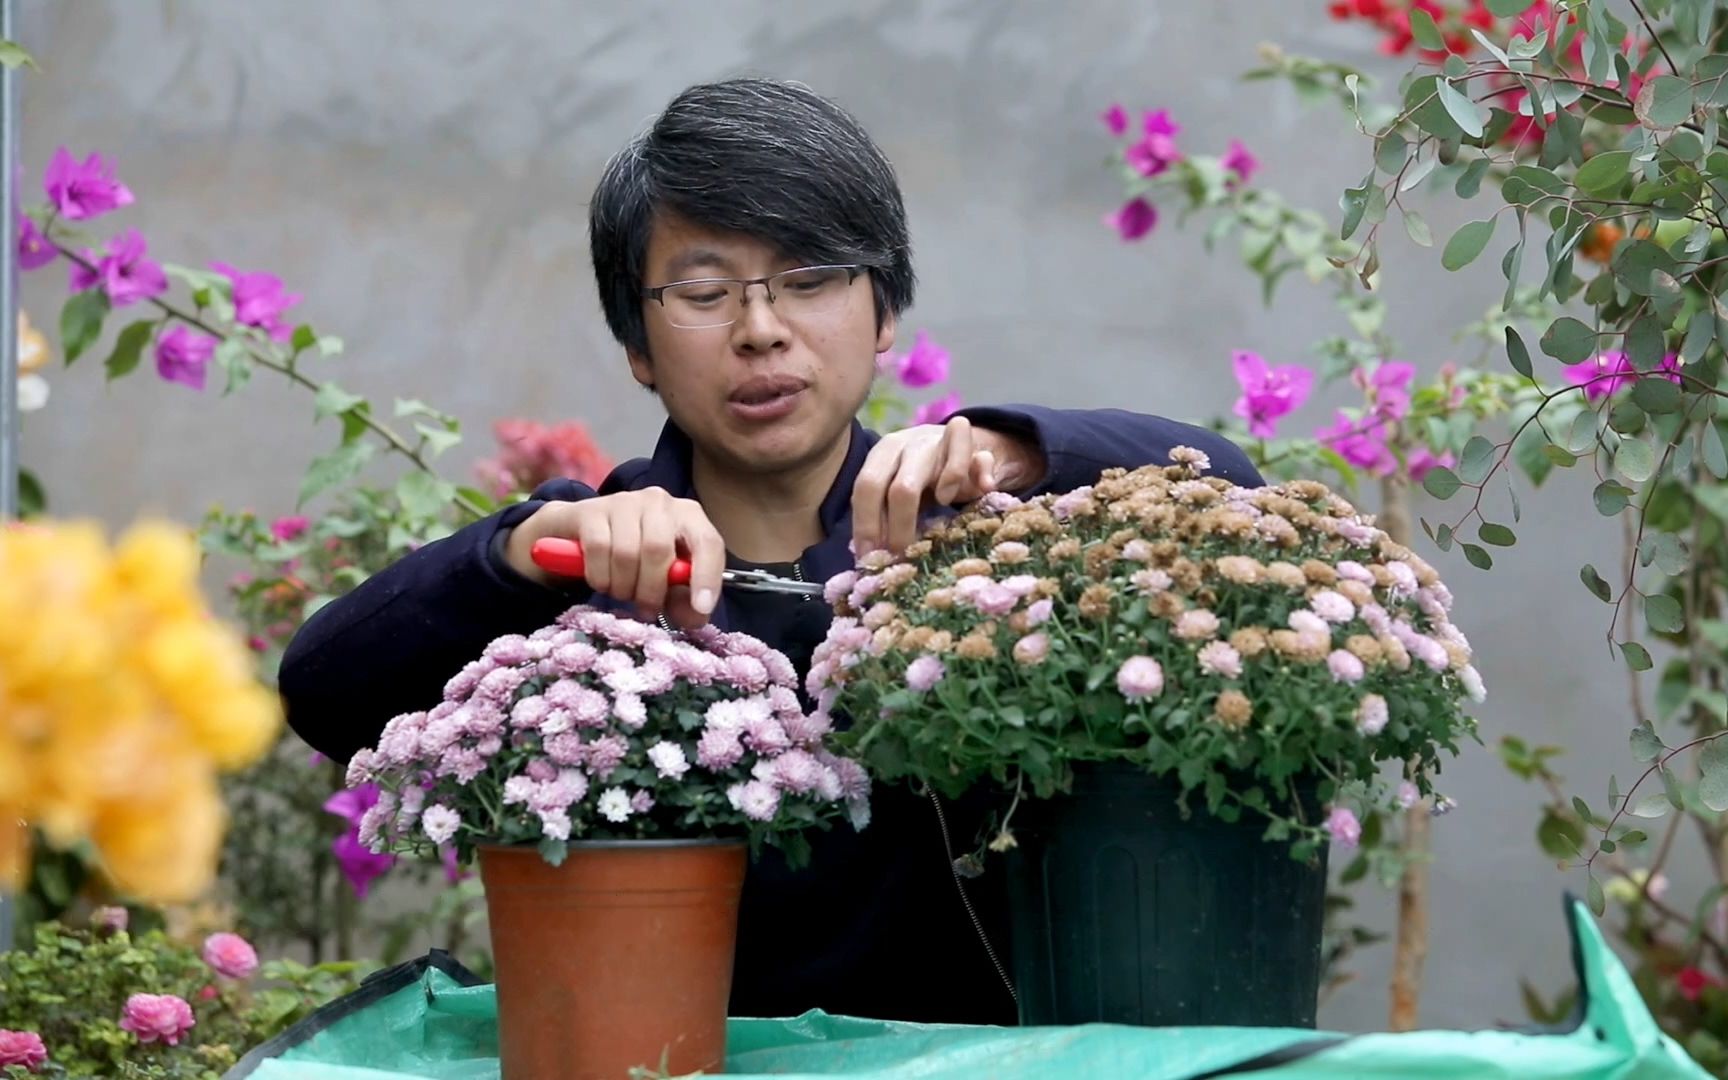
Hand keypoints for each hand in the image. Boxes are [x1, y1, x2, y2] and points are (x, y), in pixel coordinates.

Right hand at [504, 490, 725, 627]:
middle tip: (646, 610)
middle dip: (651, 591)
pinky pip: (598, 549)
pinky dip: (600, 577)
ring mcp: (624, 502)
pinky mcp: (591, 510)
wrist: (583, 531)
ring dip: (623, 587)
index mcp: (689, 517)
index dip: (707, 577)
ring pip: (626, 553)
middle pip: (658, 550)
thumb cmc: (637, 557)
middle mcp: (660, 502)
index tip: (701, 607)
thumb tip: (694, 618)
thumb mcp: (666, 579)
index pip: (708, 542)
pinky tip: (603, 581)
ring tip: (623, 592)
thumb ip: (684, 600)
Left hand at [851, 417, 1044, 554]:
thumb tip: (869, 554)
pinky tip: (985, 487)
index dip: (866, 524)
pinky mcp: (976, 442)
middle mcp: (910, 444)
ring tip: (944, 502)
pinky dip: (983, 471)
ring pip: (943, 467)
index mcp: (884, 453)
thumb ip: (883, 514)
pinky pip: (982, 457)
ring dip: (944, 492)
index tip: (869, 556)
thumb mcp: (896, 491)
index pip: (866, 486)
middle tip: (901, 553)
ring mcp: (944, 442)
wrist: (960, 445)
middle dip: (899, 526)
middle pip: (902, 486)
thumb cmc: (922, 476)